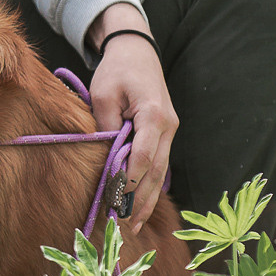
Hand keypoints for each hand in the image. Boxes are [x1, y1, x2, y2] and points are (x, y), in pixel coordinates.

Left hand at [87, 4, 177, 231]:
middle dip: (141, 199)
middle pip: (156, 170)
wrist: (137, 51)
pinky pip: (159, 163)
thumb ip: (106, 125)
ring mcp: (171, 131)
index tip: (114, 199)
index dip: (129, 180)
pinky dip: (149, 184)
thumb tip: (105, 156)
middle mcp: (169, 126)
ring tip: (134, 224)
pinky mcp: (165, 134)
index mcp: (155, 115)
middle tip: (126, 224)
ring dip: (147, 198)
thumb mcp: (104, 93)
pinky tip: (140, 203)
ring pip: (161, 171)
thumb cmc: (118, 70)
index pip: (143, 156)